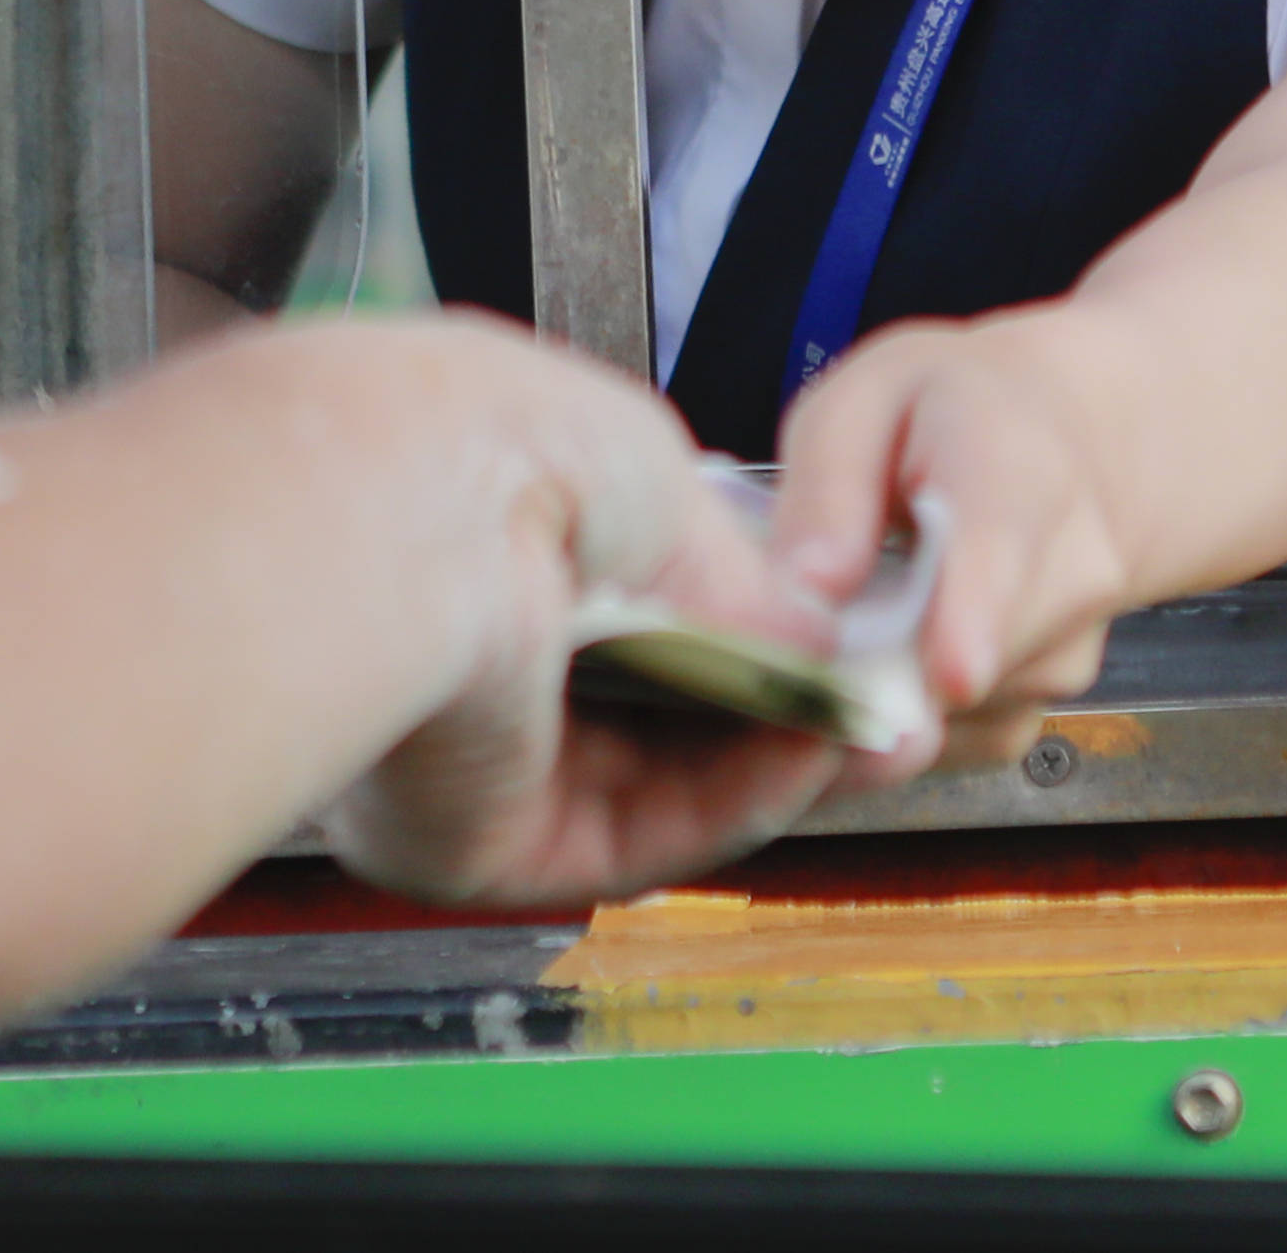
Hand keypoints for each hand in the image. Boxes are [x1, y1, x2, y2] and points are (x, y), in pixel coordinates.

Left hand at [316, 319, 849, 903]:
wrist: (413, 502)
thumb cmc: (499, 442)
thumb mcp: (656, 482)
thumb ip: (738, 574)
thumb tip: (818, 642)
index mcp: (487, 548)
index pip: (633, 614)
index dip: (747, 630)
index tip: (837, 632)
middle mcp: (468, 662)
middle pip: (649, 714)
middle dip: (771, 707)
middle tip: (874, 694)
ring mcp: (471, 761)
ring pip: (651, 791)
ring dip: (771, 759)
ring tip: (868, 720)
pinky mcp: (479, 843)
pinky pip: (632, 840)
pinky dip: (734, 802)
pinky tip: (809, 749)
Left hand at [765, 309, 1138, 772]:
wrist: (1060, 446)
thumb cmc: (944, 414)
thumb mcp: (867, 399)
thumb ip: (831, 485)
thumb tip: (807, 589)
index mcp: (1017, 471)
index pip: (1005, 551)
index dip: (973, 619)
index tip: (951, 674)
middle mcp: (1073, 572)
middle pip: (966, 663)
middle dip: (868, 670)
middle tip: (796, 628)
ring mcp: (1066, 653)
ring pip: (946, 716)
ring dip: (876, 688)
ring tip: (851, 613)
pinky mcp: (1038, 709)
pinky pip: (950, 744)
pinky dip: (900, 716)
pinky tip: (885, 652)